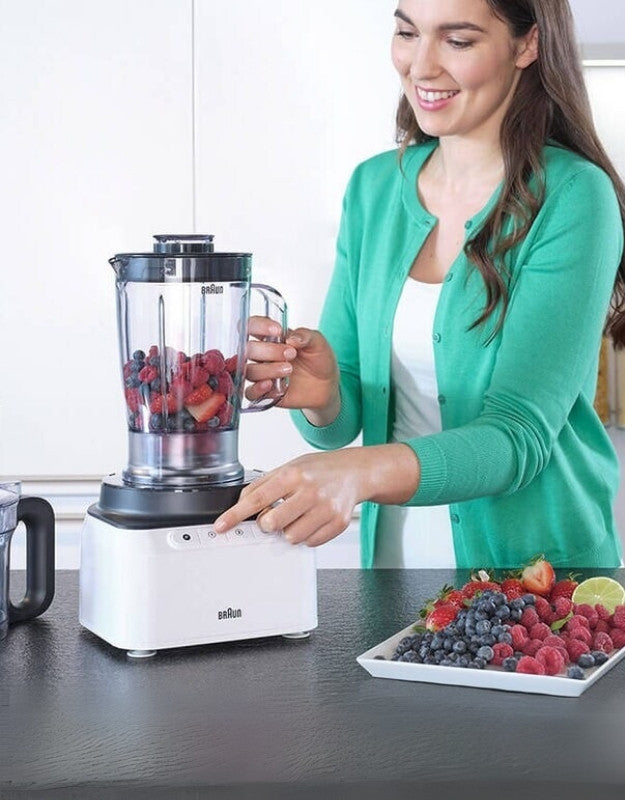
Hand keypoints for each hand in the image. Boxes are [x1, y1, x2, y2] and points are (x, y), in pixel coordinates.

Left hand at [213, 445, 420, 546]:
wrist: (354, 472)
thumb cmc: (319, 469)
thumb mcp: (288, 467)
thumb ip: (263, 484)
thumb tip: (242, 504)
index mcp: (293, 475)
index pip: (256, 499)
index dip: (235, 515)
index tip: (222, 526)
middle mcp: (309, 491)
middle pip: (272, 523)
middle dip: (268, 523)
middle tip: (276, 515)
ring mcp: (325, 508)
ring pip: (291, 537)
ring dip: (289, 531)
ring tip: (299, 515)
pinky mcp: (338, 523)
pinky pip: (310, 543)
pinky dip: (307, 535)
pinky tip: (312, 519)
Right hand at [245, 317, 339, 420]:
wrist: (327, 385)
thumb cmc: (318, 360)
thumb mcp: (318, 342)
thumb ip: (305, 336)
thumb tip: (291, 338)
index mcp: (270, 338)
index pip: (251, 326)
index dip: (258, 326)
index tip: (277, 330)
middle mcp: (262, 355)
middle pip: (248, 349)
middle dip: (268, 350)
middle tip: (291, 354)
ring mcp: (262, 374)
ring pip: (250, 370)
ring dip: (268, 369)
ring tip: (288, 369)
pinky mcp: (264, 392)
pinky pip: (250, 392)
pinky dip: (257, 389)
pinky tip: (270, 385)